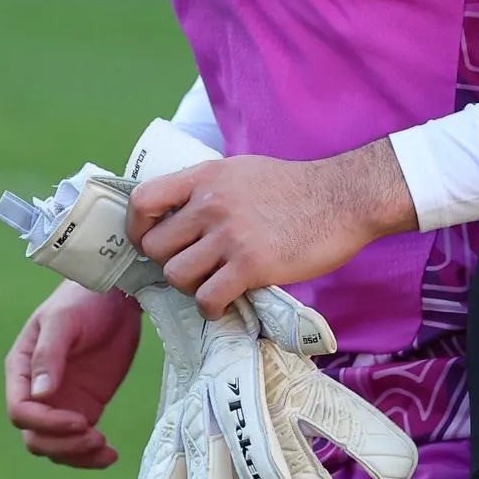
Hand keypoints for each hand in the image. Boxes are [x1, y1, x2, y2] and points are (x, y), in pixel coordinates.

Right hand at [4, 283, 141, 468]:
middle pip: (35, 437)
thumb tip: (41, 395)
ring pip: (56, 446)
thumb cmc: (83, 299)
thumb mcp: (63, 321)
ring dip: (77, 455)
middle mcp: (37, 391)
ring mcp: (61, 402)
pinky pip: (80, 441)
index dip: (46, 423)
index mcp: (22, 369)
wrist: (116, 295)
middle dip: (62, 445)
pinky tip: (110, 455)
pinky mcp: (85, 407)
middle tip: (95, 437)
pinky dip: (92, 455)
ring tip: (106, 450)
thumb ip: (48, 356)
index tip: (79, 421)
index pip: (21, 411)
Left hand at [127, 141, 417, 315]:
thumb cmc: (294, 187)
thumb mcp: (242, 170)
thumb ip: (208, 188)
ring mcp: (230, 235)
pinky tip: (226, 301)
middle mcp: (211, 204)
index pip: (143, 200)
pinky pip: (208, 298)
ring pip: (177, 276)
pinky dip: (211, 307)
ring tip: (212, 284)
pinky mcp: (251, 266)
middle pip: (155, 248)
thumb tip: (176, 215)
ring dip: (191, 287)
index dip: (136, 228)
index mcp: (206, 176)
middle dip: (169, 263)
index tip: (147, 241)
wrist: (343, 199)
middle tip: (192, 268)